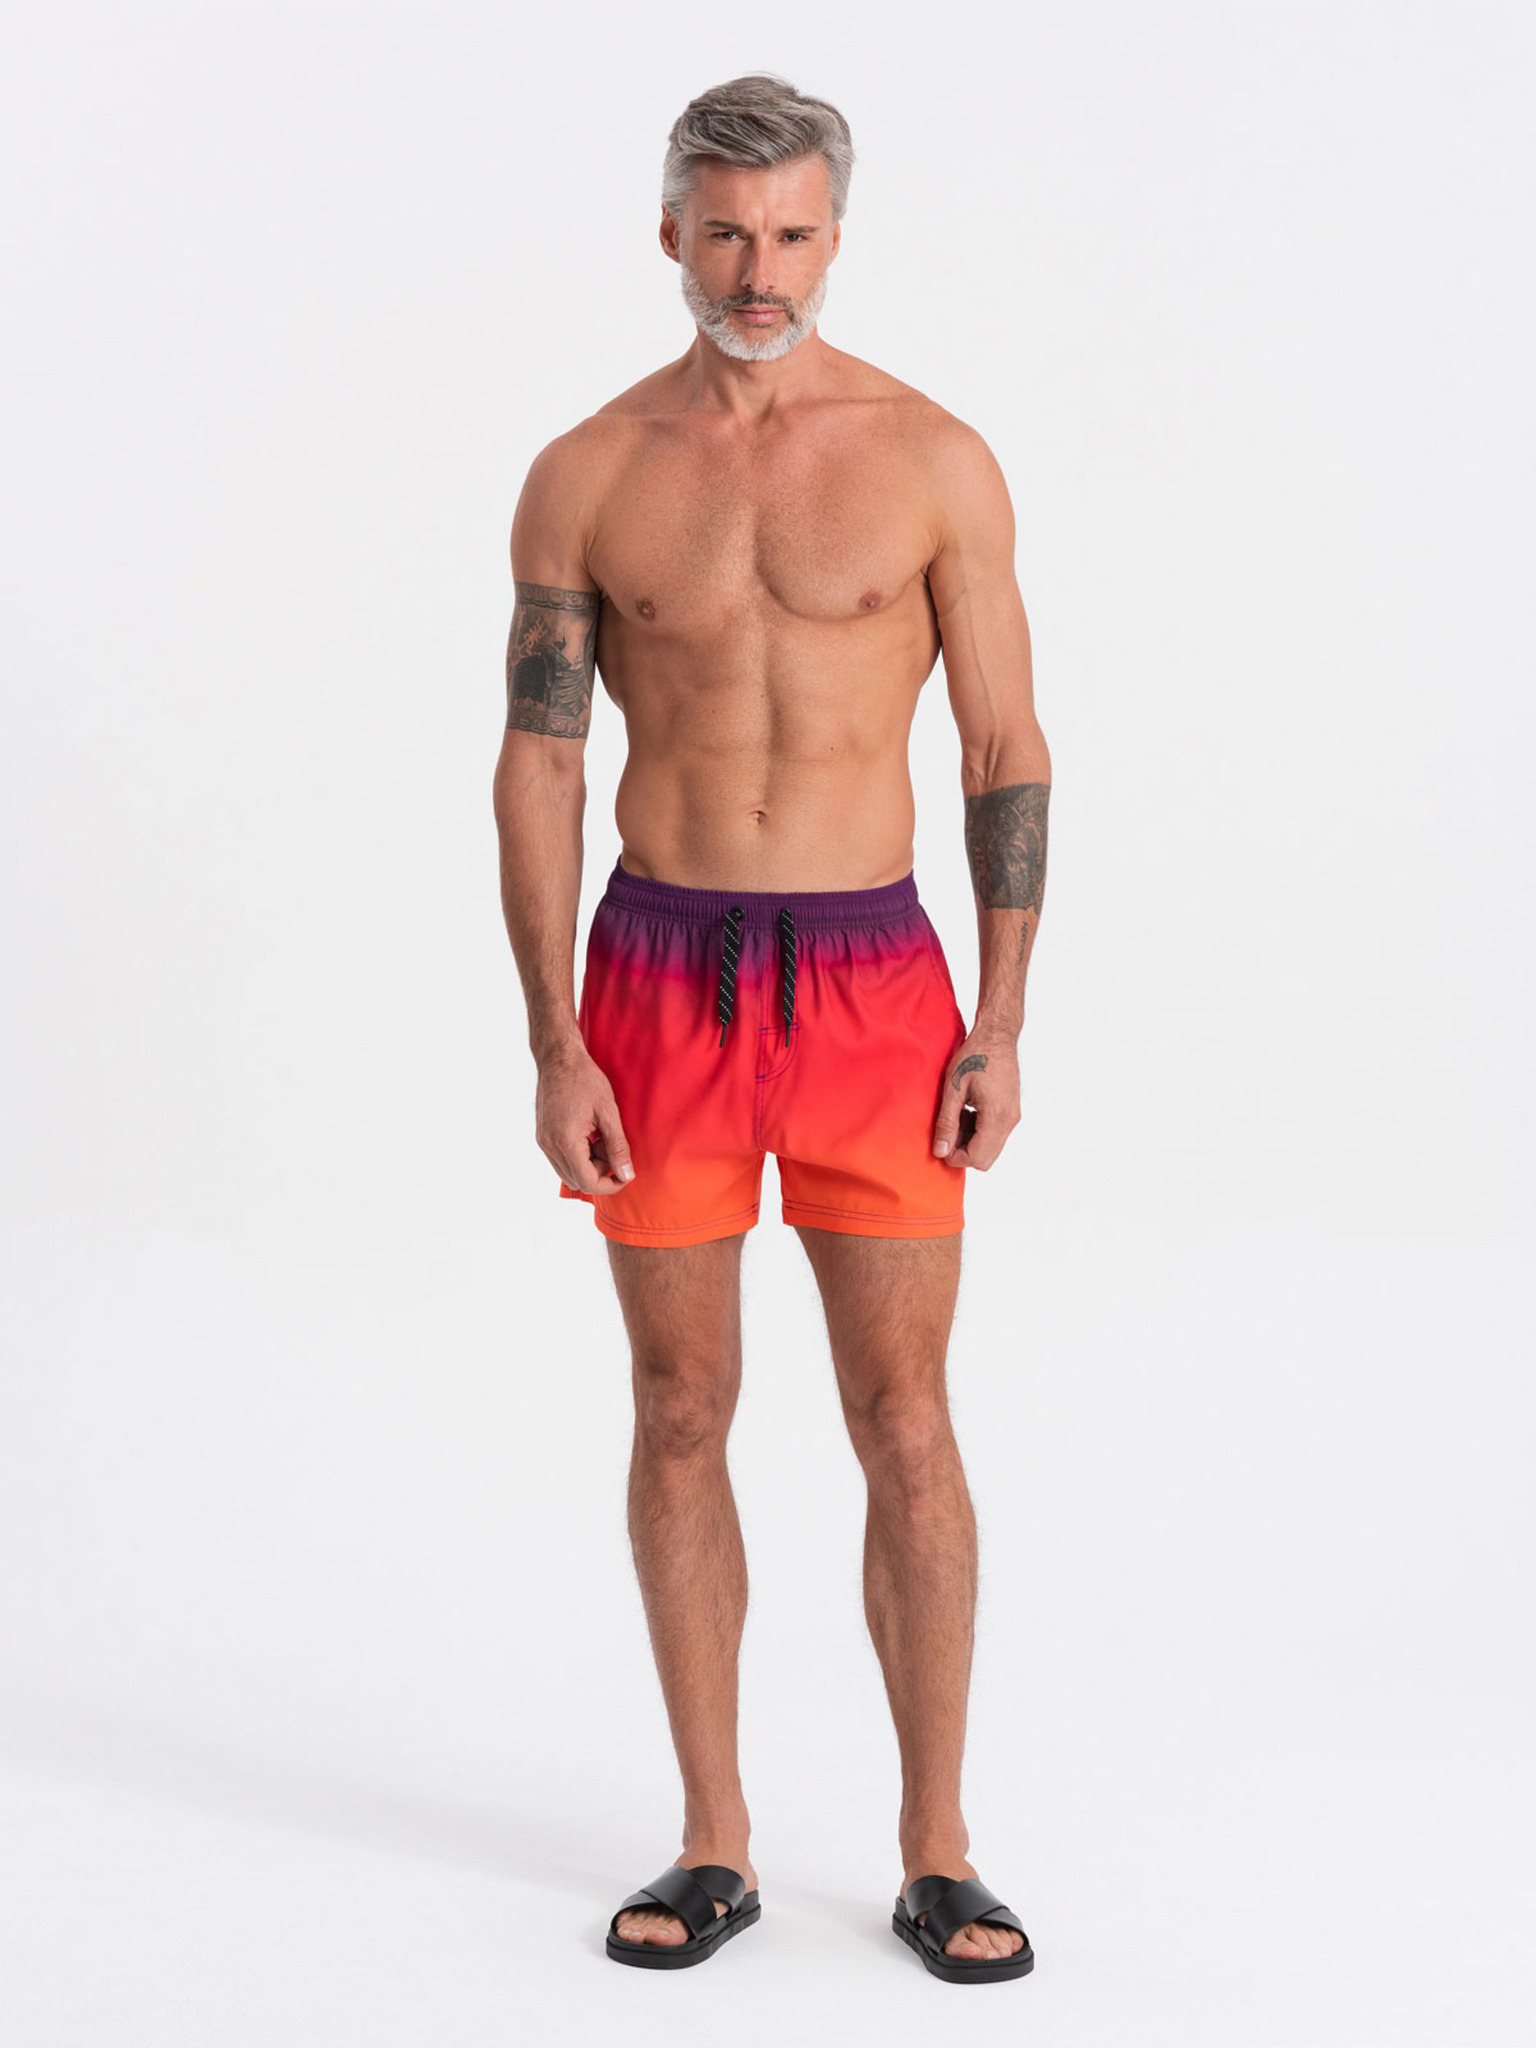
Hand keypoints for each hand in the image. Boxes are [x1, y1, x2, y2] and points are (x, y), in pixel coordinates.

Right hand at [536, 1044, 635, 1195]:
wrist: (558, 1057)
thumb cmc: (584, 1079)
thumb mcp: (608, 1112)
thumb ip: (618, 1147)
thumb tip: (627, 1175)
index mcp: (565, 1141)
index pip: (588, 1182)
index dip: (610, 1185)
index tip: (626, 1173)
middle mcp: (549, 1146)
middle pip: (578, 1181)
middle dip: (600, 1173)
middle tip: (612, 1147)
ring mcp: (543, 1142)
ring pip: (568, 1173)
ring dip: (589, 1165)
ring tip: (601, 1138)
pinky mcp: (542, 1136)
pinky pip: (561, 1160)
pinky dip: (578, 1156)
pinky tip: (589, 1135)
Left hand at [932, 1029, 1020, 1169]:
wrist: (997, 1036)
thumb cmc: (974, 1056)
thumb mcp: (953, 1089)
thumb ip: (947, 1122)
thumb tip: (940, 1151)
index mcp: (996, 1116)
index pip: (977, 1158)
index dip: (954, 1156)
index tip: (941, 1140)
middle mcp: (1010, 1121)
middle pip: (985, 1158)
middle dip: (962, 1150)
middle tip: (948, 1127)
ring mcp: (1013, 1117)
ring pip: (990, 1148)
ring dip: (970, 1140)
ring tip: (957, 1114)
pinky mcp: (1012, 1111)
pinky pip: (995, 1135)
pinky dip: (978, 1131)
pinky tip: (967, 1110)